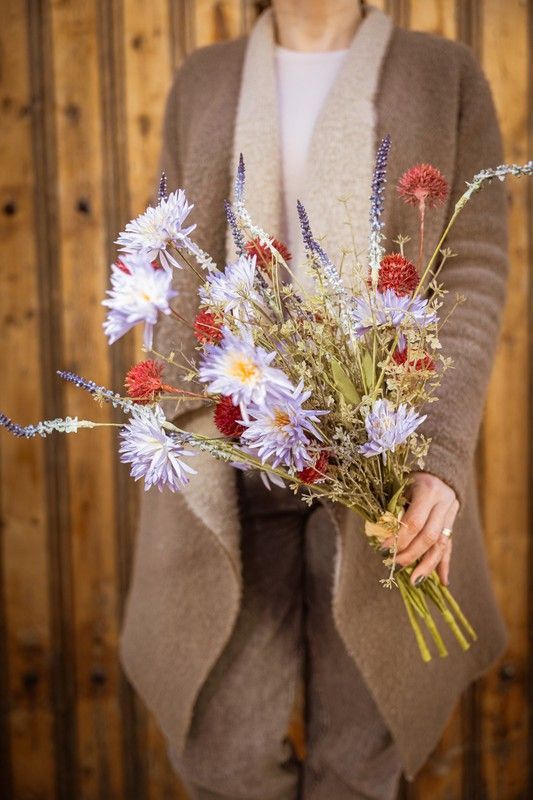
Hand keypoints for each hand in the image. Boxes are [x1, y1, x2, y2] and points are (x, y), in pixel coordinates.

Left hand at [382, 472, 458, 586]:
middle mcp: (444, 502)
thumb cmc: (409, 476)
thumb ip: (393, 508)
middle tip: (394, 565)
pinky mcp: (453, 521)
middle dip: (410, 554)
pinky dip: (444, 563)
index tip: (383, 549)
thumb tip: (380, 535)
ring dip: (427, 565)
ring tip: (414, 581)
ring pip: (441, 543)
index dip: (398, 538)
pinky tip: (442, 581)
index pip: (414, 521)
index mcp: (428, 489)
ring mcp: (451, 512)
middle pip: (428, 536)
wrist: (437, 467)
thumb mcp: (400, 485)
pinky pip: (449, 545)